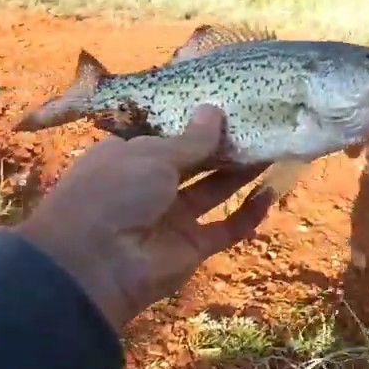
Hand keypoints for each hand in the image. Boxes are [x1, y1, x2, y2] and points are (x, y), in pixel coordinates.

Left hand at [16, 106, 273, 327]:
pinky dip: (248, 213)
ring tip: (273, 147)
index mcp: (128, 155)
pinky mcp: (192, 246)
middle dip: (224, 145)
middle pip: (195, 162)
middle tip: (260, 123)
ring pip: (214, 190)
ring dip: (241, 172)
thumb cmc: (114, 192)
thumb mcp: (151, 155)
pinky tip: (271, 191)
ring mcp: (172, 217)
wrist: (95, 263)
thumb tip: (214, 110)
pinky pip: (226, 227)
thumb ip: (190, 139)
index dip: (195, 122)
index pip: (167, 134)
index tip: (229, 105)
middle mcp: (150, 184)